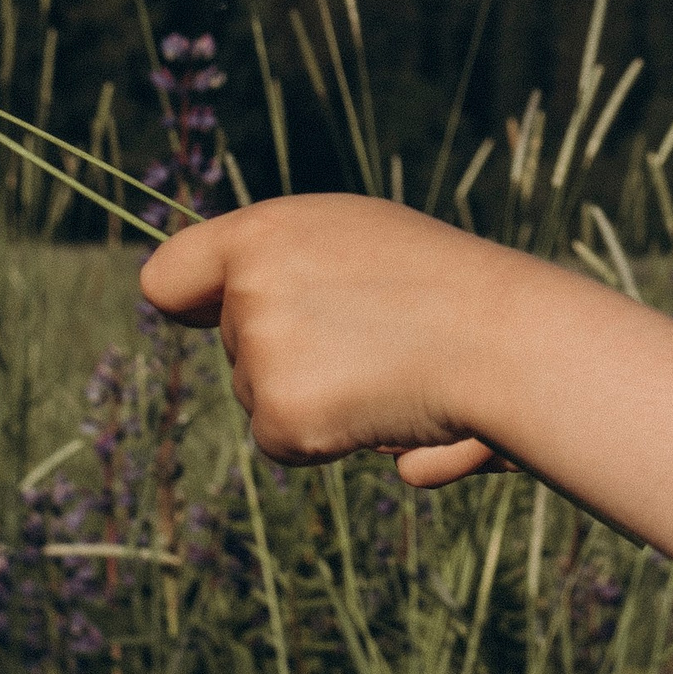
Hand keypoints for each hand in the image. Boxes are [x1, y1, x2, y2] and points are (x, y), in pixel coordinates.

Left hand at [140, 194, 506, 479]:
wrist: (502, 340)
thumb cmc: (444, 282)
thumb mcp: (356, 235)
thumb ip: (285, 259)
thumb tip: (224, 311)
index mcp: (265, 232)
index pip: (169, 277)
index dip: (190, 301)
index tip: (209, 315)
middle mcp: (249, 289)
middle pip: (232, 344)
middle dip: (286, 349)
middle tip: (367, 336)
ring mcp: (260, 356)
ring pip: (257, 393)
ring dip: (310, 393)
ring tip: (385, 368)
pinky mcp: (280, 419)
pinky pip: (281, 440)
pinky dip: (325, 438)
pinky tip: (379, 407)